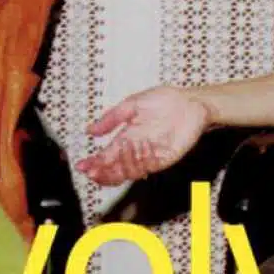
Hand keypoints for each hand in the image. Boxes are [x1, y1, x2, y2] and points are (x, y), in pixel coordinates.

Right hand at [76, 86, 211, 185]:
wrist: (190, 103)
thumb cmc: (165, 101)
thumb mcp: (131, 105)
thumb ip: (111, 118)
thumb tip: (90, 130)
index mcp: (126, 137)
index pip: (107, 156)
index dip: (94, 163)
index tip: (83, 166)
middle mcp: (137, 150)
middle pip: (116, 169)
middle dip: (103, 172)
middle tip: (93, 172)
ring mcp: (150, 156)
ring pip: (130, 171)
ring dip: (120, 166)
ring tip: (116, 156)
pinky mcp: (165, 159)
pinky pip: (149, 166)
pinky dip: (139, 161)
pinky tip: (135, 152)